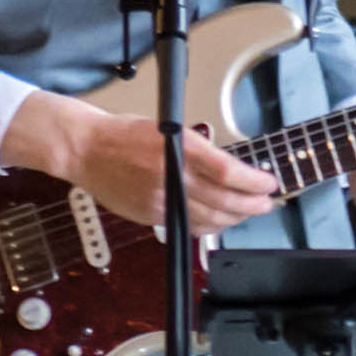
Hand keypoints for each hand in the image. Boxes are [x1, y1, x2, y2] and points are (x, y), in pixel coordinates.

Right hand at [24, 100, 279, 235]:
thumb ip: (197, 151)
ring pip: (210, 218)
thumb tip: (229, 170)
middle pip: (225, 200)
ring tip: (249, 212)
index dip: (254, 182)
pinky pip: (189, 226)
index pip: (228, 172)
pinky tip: (221, 222)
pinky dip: (210, 227)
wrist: (86, 150)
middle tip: (267, 202)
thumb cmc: (123, 135)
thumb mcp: (168, 129)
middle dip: (253, 204)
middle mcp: (171, 176)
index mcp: (179, 148)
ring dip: (236, 218)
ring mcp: (160, 199)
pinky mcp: (151, 215)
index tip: (268, 183)